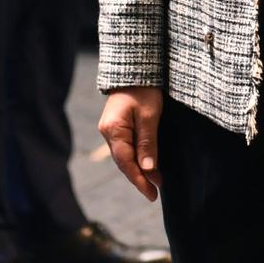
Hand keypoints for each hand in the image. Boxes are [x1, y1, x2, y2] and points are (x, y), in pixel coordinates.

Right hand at [98, 86, 164, 201]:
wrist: (136, 67)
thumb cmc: (144, 88)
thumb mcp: (150, 115)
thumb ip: (148, 143)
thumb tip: (147, 169)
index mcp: (113, 130)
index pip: (126, 163)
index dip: (139, 180)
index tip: (152, 195)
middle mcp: (108, 132)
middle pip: (123, 162)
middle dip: (140, 178)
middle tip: (155, 193)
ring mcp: (111, 129)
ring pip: (125, 156)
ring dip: (139, 169)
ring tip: (155, 182)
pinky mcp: (117, 125)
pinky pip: (126, 147)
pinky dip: (137, 158)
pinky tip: (147, 164)